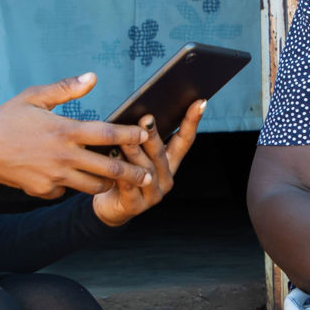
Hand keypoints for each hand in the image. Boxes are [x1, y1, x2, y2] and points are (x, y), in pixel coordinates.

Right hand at [0, 73, 152, 198]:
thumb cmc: (7, 120)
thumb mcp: (33, 97)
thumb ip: (65, 88)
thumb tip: (92, 77)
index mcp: (65, 130)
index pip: (107, 133)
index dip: (130, 134)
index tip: (145, 134)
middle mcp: (64, 156)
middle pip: (110, 169)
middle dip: (134, 172)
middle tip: (148, 173)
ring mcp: (56, 177)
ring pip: (94, 186)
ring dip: (108, 182)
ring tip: (118, 179)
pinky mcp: (46, 191)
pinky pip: (68, 191)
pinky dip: (74, 185)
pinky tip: (75, 178)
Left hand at [92, 99, 204, 225]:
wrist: (109, 205)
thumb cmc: (122, 172)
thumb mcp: (134, 153)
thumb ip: (138, 138)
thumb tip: (138, 113)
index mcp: (169, 162)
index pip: (184, 140)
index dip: (192, 122)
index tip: (200, 102)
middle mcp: (166, 178)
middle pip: (160, 155)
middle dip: (153, 136)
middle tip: (147, 118)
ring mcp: (153, 194)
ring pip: (145, 171)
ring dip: (134, 154)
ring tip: (123, 140)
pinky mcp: (136, 207)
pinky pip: (129, 189)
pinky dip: (122, 176)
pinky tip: (113, 163)